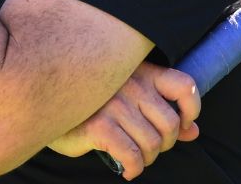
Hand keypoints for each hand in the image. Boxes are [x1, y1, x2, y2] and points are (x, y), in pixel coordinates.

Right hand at [48, 62, 200, 180]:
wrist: (47, 104)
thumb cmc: (91, 102)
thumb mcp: (128, 99)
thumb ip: (161, 112)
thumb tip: (192, 132)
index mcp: (140, 71)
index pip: (184, 85)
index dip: (191, 110)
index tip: (182, 125)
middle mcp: (130, 84)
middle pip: (170, 124)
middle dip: (164, 144)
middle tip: (149, 147)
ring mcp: (115, 104)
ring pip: (152, 143)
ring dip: (147, 159)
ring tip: (135, 158)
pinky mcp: (99, 125)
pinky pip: (131, 155)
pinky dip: (133, 168)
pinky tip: (127, 169)